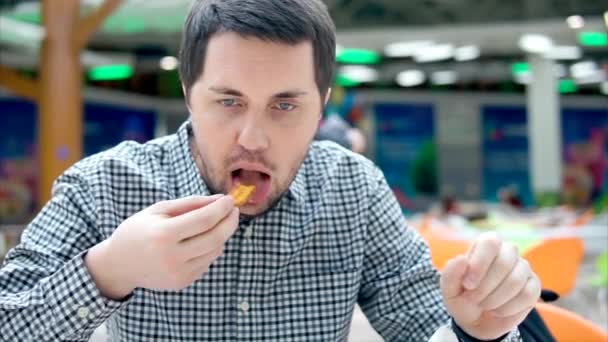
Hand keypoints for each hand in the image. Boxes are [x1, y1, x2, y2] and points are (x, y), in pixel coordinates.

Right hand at [85, 195, 237, 298]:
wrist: (119, 264)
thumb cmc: (139, 230)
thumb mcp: (158, 209)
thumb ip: (190, 203)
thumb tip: (220, 199)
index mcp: (163, 234)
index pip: (204, 220)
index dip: (221, 208)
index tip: (230, 199)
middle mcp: (171, 257)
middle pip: (215, 238)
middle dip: (229, 221)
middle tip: (233, 210)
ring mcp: (177, 273)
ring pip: (215, 251)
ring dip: (221, 235)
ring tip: (212, 224)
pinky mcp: (182, 283)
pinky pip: (207, 262)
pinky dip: (210, 249)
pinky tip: (198, 241)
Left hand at [440, 233, 540, 339]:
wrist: (476, 321)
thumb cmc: (462, 298)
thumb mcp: (449, 289)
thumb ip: (451, 273)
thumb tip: (461, 258)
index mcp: (484, 245)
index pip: (490, 242)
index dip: (480, 264)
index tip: (468, 284)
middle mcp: (506, 252)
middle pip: (504, 262)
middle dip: (486, 287)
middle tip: (473, 299)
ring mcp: (522, 268)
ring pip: (516, 280)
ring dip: (496, 299)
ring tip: (485, 304)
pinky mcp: (533, 286)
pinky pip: (527, 295)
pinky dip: (509, 308)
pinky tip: (498, 310)